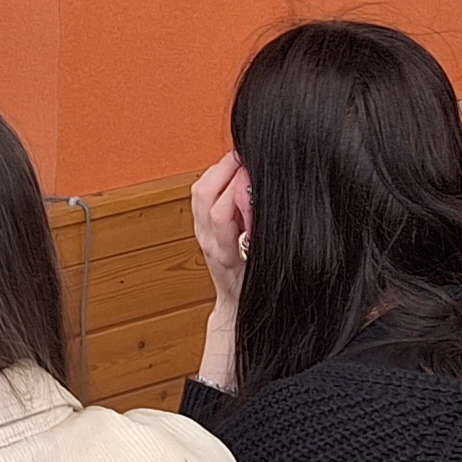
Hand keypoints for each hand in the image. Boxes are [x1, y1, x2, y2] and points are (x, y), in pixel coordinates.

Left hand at [190, 151, 254, 303]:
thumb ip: (258, 234)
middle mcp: (208, 241)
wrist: (236, 304)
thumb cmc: (254, 288)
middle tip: (248, 157)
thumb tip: (254, 199)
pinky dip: (215, 177)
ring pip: (199, 190)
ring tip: (241, 161)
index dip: (238, 188)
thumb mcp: (262, 266)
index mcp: (225, 254)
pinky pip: (199, 193)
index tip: (255, 173)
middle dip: (225, 168)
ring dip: (219, 170)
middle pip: (204, 194)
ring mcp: (201, 233)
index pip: (221, 213)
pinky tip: (231, 173)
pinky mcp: (200, 226)